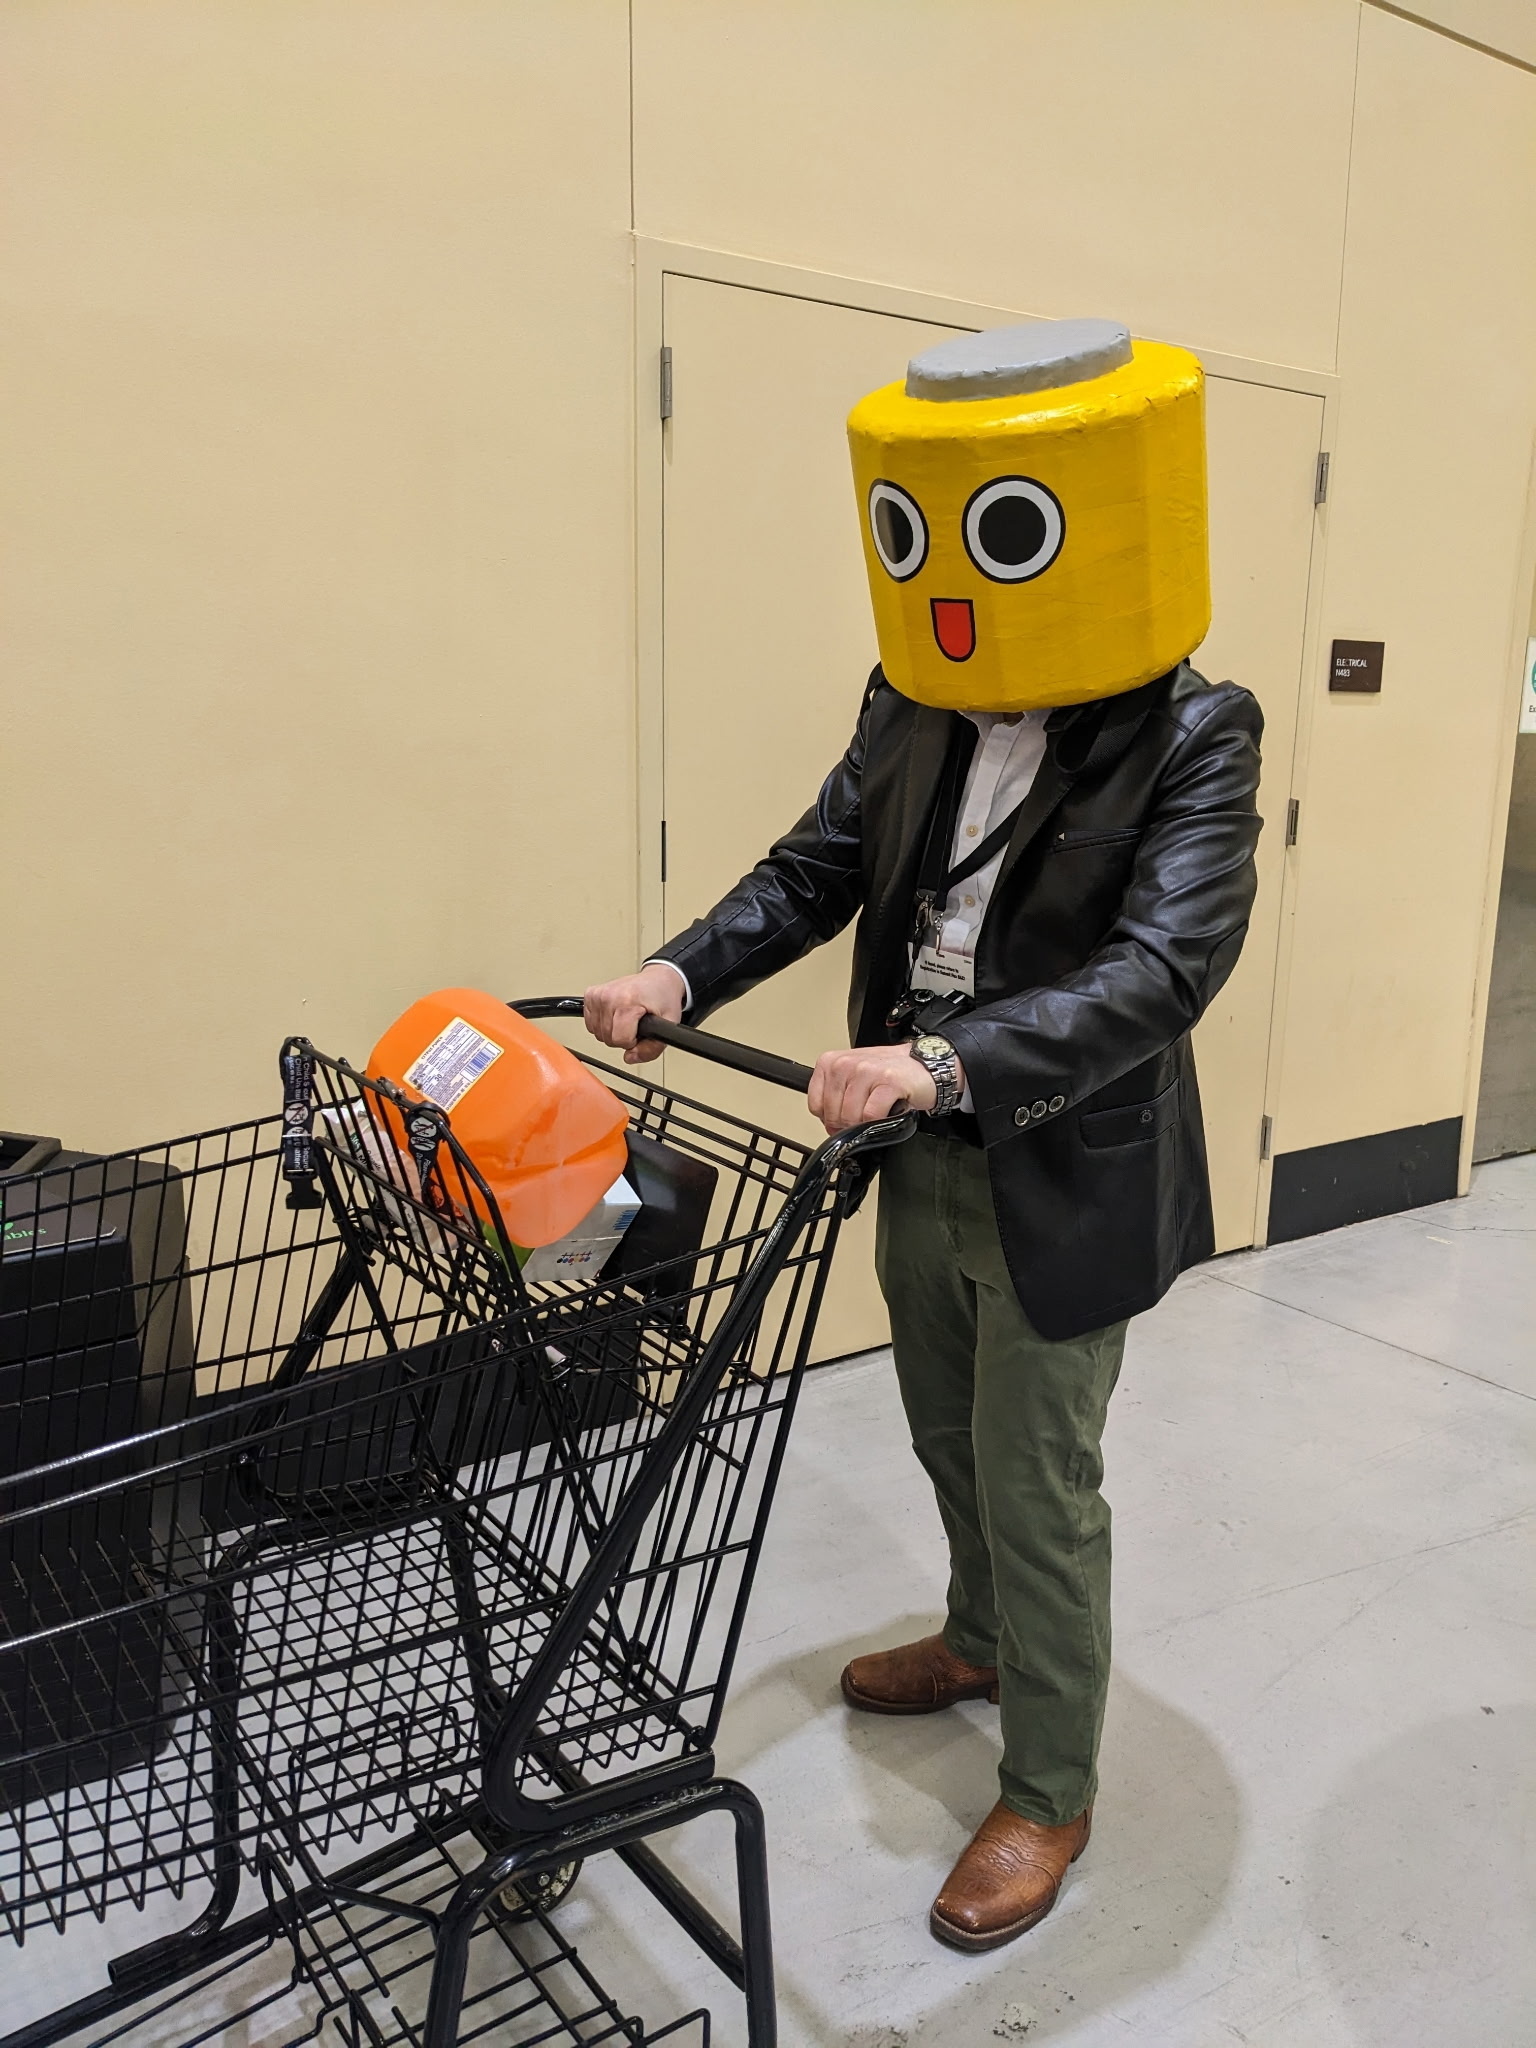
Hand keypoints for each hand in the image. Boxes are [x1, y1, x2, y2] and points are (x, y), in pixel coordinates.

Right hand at [583, 964, 685, 1064]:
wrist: (658, 979)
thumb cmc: (663, 997)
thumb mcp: (669, 1024)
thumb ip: (652, 1049)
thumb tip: (630, 1058)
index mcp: (628, 1002)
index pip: (619, 1039)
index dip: (632, 1042)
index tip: (640, 1031)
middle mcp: (610, 996)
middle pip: (608, 1038)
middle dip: (622, 1037)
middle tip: (635, 1023)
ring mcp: (599, 994)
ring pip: (597, 1033)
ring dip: (612, 1031)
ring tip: (626, 1018)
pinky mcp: (591, 994)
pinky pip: (590, 1023)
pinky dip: (602, 1023)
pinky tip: (614, 1015)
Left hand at [808, 1044, 954, 1134]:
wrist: (927, 1064)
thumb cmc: (891, 1073)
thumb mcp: (854, 1079)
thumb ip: (836, 1097)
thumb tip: (829, 1127)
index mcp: (832, 1062)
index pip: (816, 1105)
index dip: (831, 1119)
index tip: (846, 1117)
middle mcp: (846, 1064)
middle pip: (833, 1115)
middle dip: (849, 1125)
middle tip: (866, 1118)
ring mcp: (867, 1071)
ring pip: (851, 1117)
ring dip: (866, 1124)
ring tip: (879, 1112)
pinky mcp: (888, 1082)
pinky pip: (871, 1116)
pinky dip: (880, 1121)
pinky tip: (889, 1110)